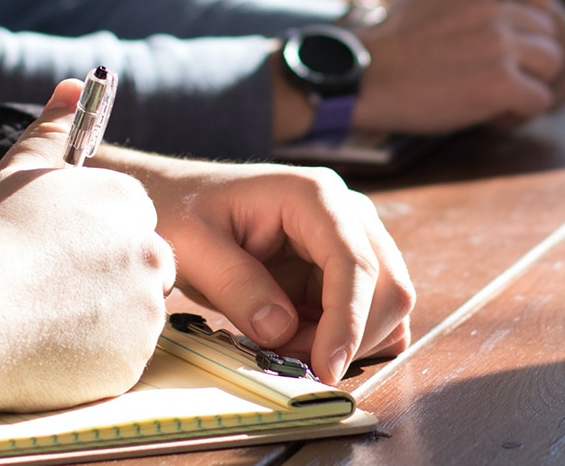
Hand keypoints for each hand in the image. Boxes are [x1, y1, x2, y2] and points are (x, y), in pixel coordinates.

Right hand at [0, 80, 175, 411]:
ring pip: (132, 313)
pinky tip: (47, 347)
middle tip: (48, 287)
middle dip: (105, 276)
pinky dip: (93, 356)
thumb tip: (73, 86)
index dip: (91, 237)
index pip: (129, 218)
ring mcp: (144, 310)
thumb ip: (53, 128)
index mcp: (126, 201)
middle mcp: (148, 251)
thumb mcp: (17, 170)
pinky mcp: (131, 362)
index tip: (56, 252)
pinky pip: (120, 357)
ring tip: (41, 316)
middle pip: (139, 265)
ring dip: (101, 317)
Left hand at [96, 147, 415, 385]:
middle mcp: (345, 211)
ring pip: (386, 304)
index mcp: (313, 195)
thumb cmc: (183, 211)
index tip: (326, 369)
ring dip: (347, 340)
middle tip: (287, 356)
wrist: (178, 201)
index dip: (348, 320)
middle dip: (347, 335)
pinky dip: (346, 339)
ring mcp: (350, 238)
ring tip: (285, 341)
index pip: (354, 261)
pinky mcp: (343, 267)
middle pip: (386, 285)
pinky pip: (370, 314)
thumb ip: (236, 285)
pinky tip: (300, 338)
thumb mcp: (193, 246)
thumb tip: (282, 330)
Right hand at [353, 0, 564, 133]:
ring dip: (534, 85)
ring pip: (554, 64)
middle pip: (552, 28)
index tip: (517, 28)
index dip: (538, 5)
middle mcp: (491, 4)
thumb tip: (528, 15)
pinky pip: (540, 100)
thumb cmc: (394, 46)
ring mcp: (497, 42)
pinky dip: (520, 113)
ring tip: (498, 95)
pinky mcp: (499, 82)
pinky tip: (491, 114)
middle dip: (537, 55)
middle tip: (507, 75)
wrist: (361, 78)